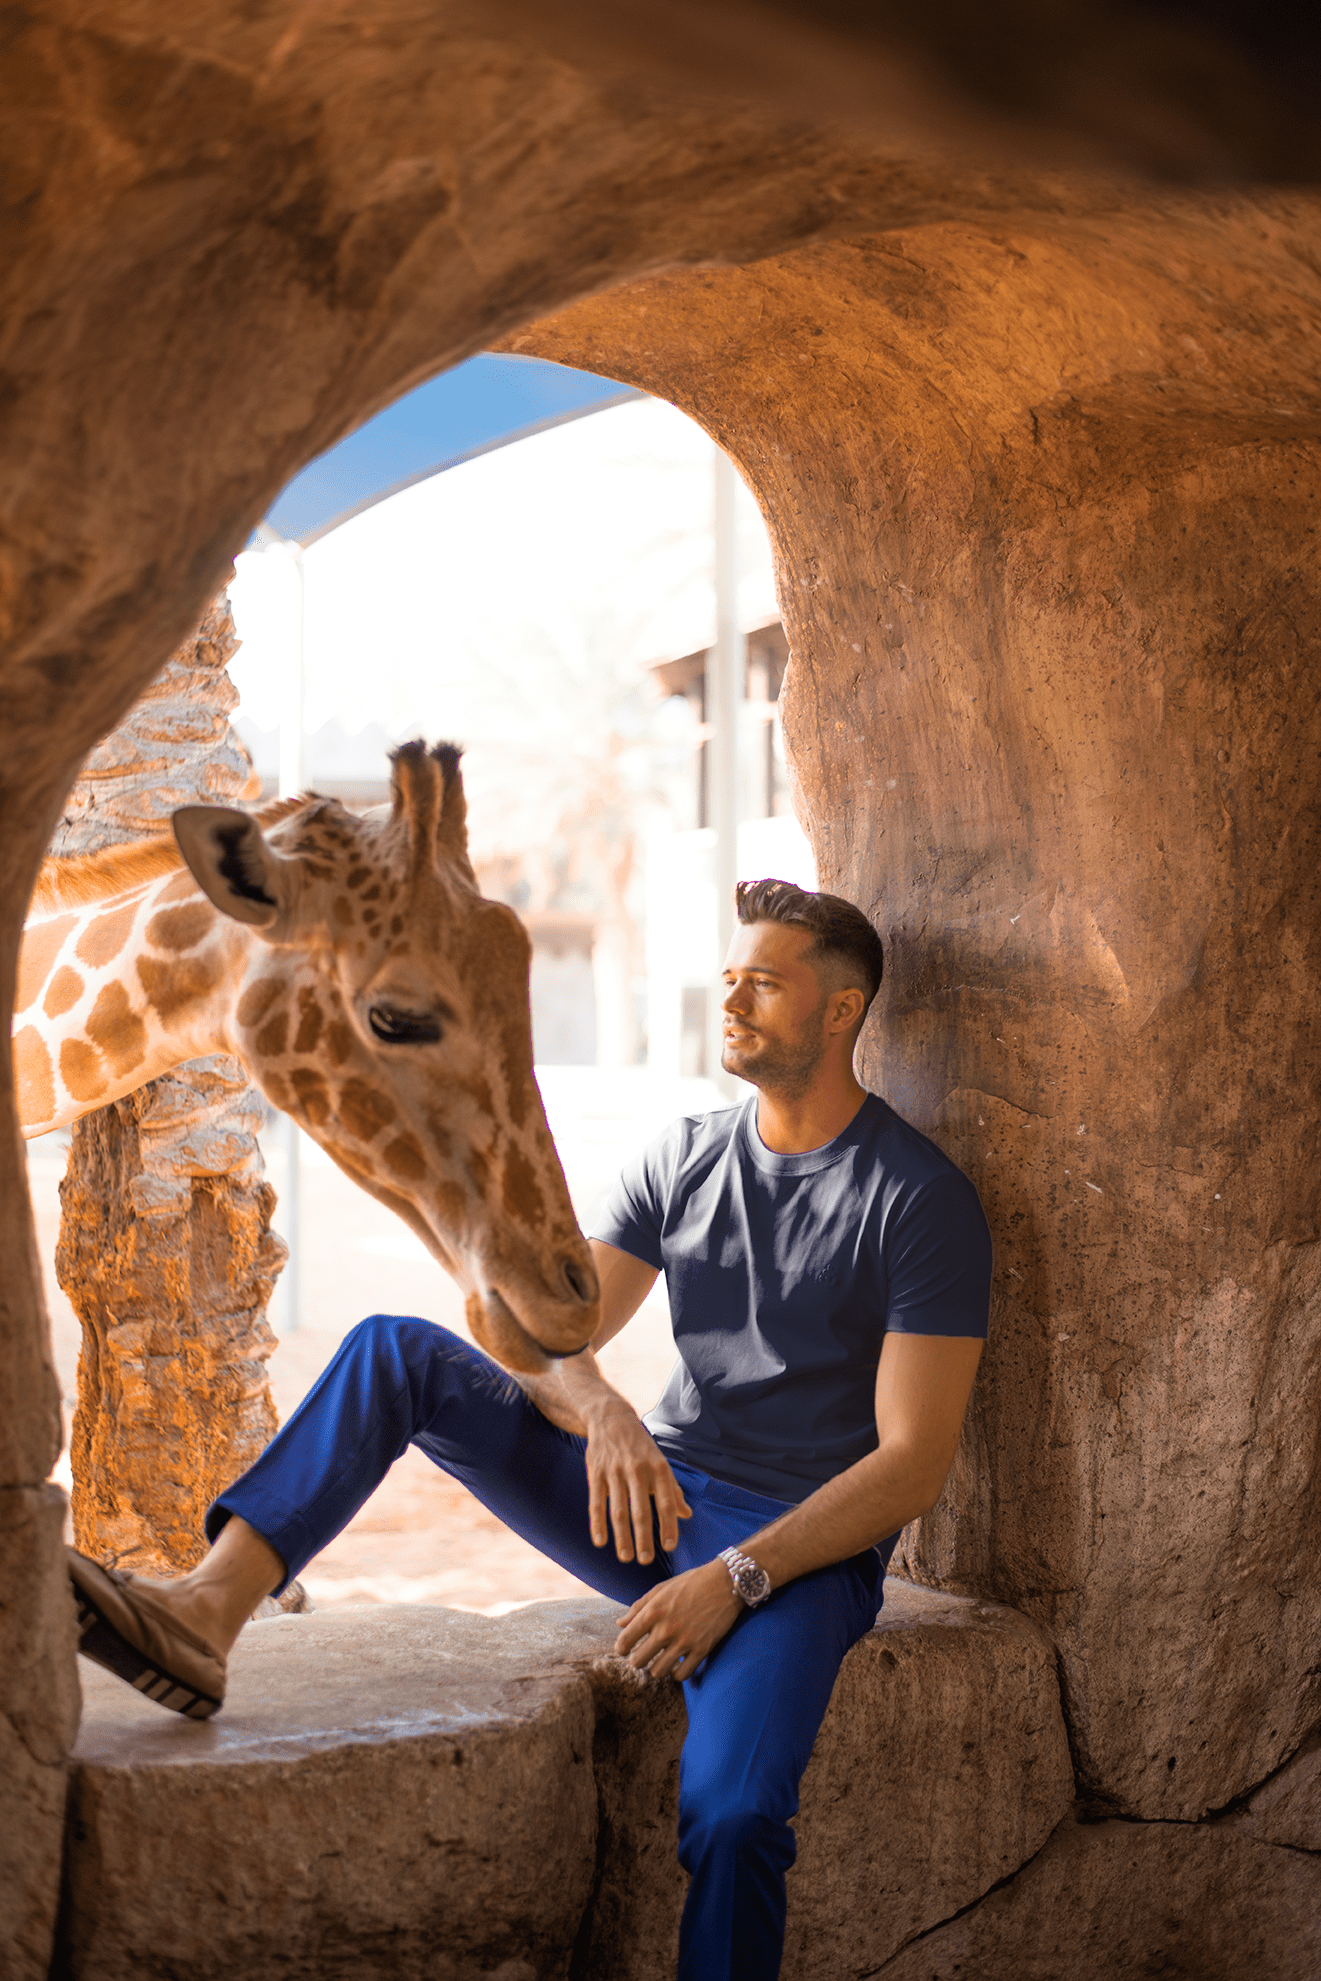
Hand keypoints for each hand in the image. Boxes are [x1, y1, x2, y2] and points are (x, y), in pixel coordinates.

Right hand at [583, 1396, 691, 1563]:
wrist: (611, 1418)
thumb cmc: (641, 1447)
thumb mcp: (660, 1463)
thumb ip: (672, 1490)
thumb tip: (686, 1515)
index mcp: (658, 1467)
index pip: (666, 1502)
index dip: (668, 1525)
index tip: (670, 1547)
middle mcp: (637, 1469)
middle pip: (641, 1510)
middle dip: (644, 1537)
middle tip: (646, 1560)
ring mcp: (615, 1471)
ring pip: (618, 1510)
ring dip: (622, 1536)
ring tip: (626, 1557)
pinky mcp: (596, 1473)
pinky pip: (596, 1503)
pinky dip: (597, 1524)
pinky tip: (600, 1542)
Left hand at [615, 1560, 744, 1680]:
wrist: (725, 1583)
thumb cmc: (690, 1583)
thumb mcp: (661, 1589)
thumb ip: (638, 1607)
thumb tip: (620, 1624)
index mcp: (653, 1611)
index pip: (624, 1641)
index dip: (621, 1648)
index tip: (625, 1649)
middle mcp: (666, 1629)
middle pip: (638, 1661)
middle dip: (637, 1659)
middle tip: (643, 1655)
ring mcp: (684, 1641)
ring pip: (658, 1672)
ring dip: (656, 1668)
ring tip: (660, 1660)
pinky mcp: (702, 1650)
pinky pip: (682, 1675)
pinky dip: (676, 1673)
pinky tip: (677, 1664)